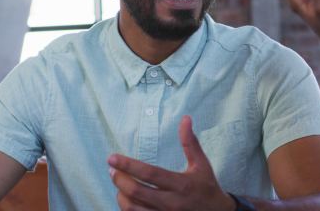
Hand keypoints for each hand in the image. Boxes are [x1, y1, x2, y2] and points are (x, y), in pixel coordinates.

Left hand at [108, 116, 235, 210]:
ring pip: (133, 208)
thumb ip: (190, 142)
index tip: (112, 158)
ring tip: (118, 182)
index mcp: (181, 184)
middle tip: (112, 169)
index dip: (129, 165)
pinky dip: (127, 207)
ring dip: (120, 194)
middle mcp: (172, 203)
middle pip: (137, 192)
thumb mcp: (201, 164)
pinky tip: (125, 197)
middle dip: (120, 179)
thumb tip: (185, 118)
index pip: (150, 174)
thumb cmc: (207, 186)